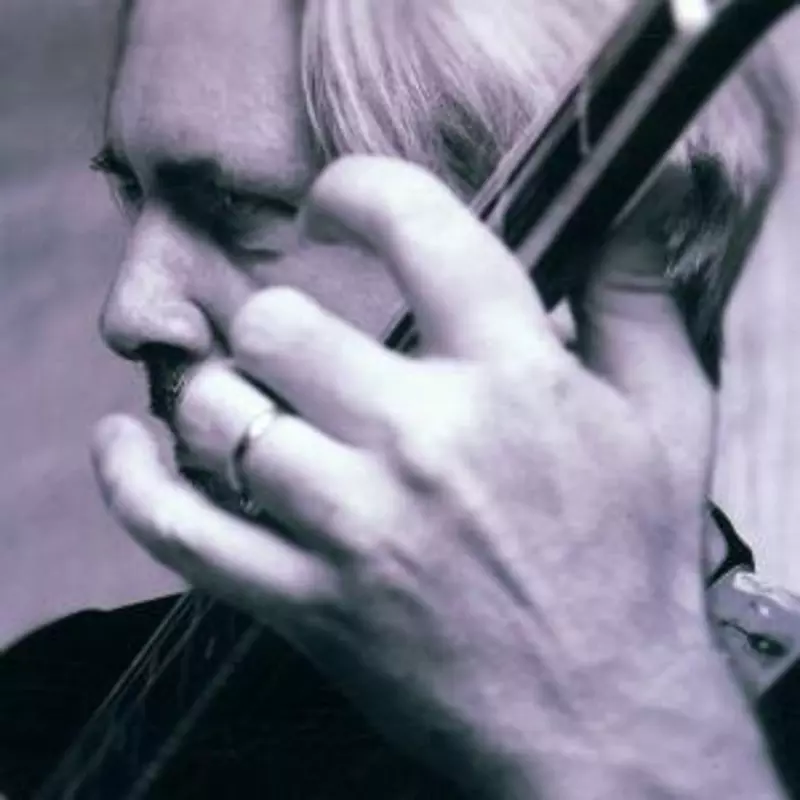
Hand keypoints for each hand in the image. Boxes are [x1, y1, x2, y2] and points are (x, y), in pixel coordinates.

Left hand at [92, 156, 721, 792]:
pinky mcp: (307, 605)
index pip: (413, 227)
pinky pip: (178, 530)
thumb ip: (637, 300)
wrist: (605, 718)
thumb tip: (626, 206)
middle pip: (280, 324)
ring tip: (258, 405)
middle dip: (287, 322)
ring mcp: (355, 530)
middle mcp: (425, 443)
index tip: (340, 206)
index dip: (359, 190)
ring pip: (220, 416)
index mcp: (516, 380)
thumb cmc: (636, 565)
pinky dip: (131, 482)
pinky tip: (125, 445)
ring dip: (227, 397)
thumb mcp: (669, 417)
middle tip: (309, 349)